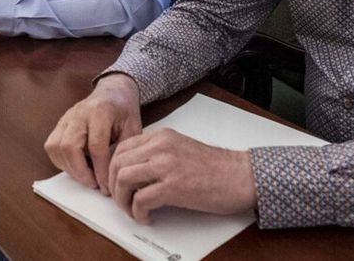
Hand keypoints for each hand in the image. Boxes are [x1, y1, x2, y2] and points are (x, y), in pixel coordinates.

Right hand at [44, 74, 142, 194]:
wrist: (113, 91)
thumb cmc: (123, 111)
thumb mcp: (133, 128)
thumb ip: (123, 151)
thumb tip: (114, 178)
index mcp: (100, 112)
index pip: (96, 146)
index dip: (100, 171)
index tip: (106, 187)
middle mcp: (79, 113)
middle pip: (69, 146)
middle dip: (80, 172)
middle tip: (94, 184)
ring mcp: (66, 118)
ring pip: (55, 147)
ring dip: (69, 168)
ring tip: (85, 177)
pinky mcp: (59, 124)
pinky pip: (51, 146)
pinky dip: (60, 161)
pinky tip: (76, 166)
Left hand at [107, 128, 256, 224]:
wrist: (241, 176)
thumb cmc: (216, 168)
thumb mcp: (180, 149)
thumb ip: (157, 155)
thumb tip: (134, 172)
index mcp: (161, 137)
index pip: (122, 148)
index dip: (112, 170)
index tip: (116, 184)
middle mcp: (161, 147)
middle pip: (117, 163)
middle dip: (113, 186)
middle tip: (121, 201)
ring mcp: (166, 165)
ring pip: (123, 179)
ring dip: (123, 201)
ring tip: (133, 211)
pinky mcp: (174, 186)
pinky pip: (140, 200)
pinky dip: (138, 213)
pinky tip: (147, 217)